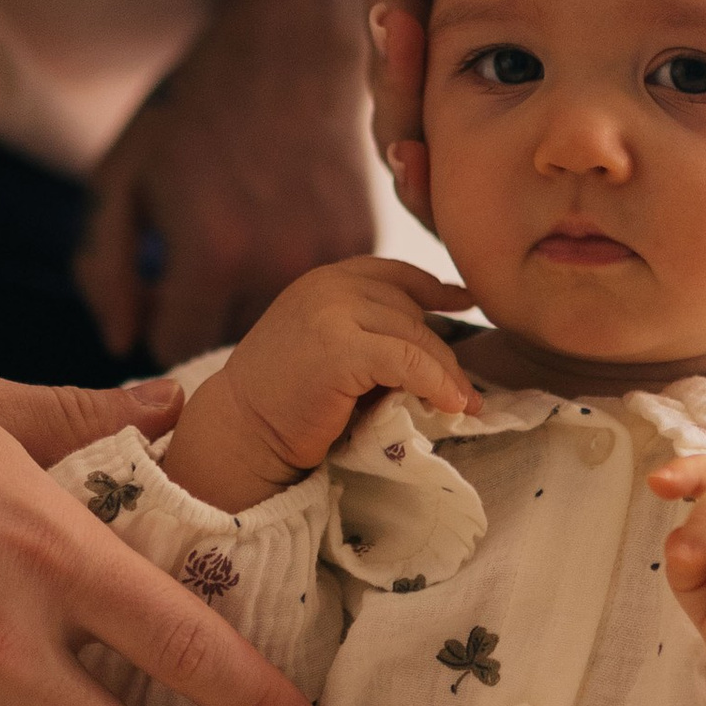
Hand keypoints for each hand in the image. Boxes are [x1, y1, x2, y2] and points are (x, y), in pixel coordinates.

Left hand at [79, 0, 377, 368]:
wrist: (291, 47)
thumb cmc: (194, 106)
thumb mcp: (123, 177)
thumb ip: (105, 269)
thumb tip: (120, 340)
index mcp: (210, 253)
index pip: (173, 347)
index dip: (153, 322)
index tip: (155, 291)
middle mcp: (276, 267)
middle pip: (226, 347)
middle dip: (201, 319)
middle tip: (193, 269)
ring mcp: (327, 258)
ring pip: (276, 331)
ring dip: (247, 306)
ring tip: (236, 249)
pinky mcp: (361, 244)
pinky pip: (315, 298)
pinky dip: (289, 281)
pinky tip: (275, 232)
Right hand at [169, 255, 479, 511]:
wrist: (239, 431)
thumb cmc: (283, 402)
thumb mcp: (326, 347)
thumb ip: (367, 331)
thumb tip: (434, 346)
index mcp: (324, 281)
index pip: (393, 273)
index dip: (435, 289)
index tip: (463, 303)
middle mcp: (329, 286)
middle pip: (411, 309)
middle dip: (443, 350)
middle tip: (466, 390)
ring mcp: (333, 313)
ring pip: (416, 335)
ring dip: (447, 373)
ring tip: (465, 404)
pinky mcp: (341, 349)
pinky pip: (408, 362)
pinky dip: (437, 383)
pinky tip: (452, 405)